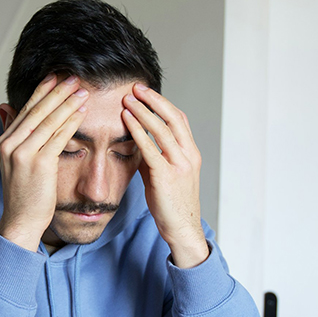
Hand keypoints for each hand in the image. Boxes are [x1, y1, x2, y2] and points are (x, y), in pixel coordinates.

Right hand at [0, 75, 88, 251]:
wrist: (21, 220)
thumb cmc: (24, 194)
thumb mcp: (13, 161)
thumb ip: (12, 133)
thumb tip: (4, 106)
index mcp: (4, 141)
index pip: (25, 110)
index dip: (42, 91)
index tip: (55, 76)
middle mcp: (10, 144)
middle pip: (37, 110)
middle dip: (57, 91)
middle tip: (73, 77)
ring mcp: (23, 153)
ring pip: (49, 120)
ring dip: (68, 103)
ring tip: (82, 90)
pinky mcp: (38, 163)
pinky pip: (58, 137)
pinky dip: (71, 122)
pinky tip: (82, 112)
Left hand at [122, 84, 208, 268]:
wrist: (182, 229)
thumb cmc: (171, 205)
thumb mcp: (163, 176)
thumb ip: (153, 159)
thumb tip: (136, 145)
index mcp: (190, 153)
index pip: (179, 119)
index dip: (162, 103)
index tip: (145, 92)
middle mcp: (189, 155)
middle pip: (173, 117)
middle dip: (153, 100)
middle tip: (135, 87)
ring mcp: (180, 165)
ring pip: (162, 129)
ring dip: (143, 112)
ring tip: (127, 100)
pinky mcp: (167, 176)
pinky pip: (151, 148)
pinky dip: (139, 132)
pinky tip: (127, 121)